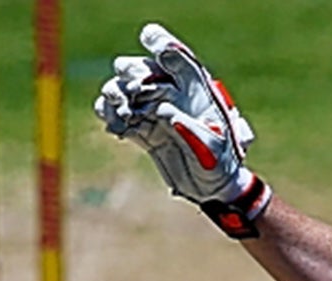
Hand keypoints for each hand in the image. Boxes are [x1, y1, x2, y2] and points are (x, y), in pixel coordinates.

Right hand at [94, 22, 271, 237]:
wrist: (212, 189)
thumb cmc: (221, 164)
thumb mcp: (212, 148)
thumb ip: (189, 128)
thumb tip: (161, 111)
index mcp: (195, 90)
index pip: (175, 57)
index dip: (160, 43)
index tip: (149, 40)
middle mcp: (171, 94)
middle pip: (140, 68)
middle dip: (132, 74)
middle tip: (133, 92)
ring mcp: (152, 109)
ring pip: (122, 88)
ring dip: (116, 96)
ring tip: (124, 117)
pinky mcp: (140, 127)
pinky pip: (115, 113)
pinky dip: (110, 116)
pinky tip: (118, 130)